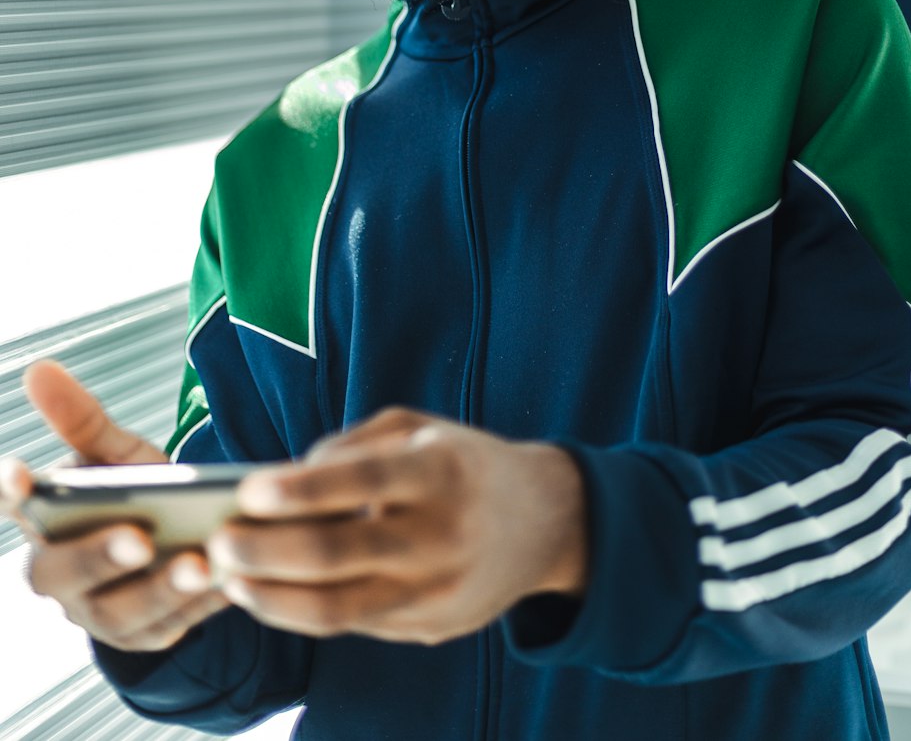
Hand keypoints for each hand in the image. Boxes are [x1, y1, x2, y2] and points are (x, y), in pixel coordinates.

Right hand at [0, 360, 228, 651]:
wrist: (172, 541)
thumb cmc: (131, 491)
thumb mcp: (115, 453)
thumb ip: (82, 419)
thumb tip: (38, 367)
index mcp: (43, 521)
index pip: (15, 506)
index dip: (10, 491)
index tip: (18, 472)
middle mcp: (59, 575)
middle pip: (63, 574)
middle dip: (99, 557)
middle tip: (138, 539)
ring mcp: (98, 613)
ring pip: (120, 612)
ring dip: (160, 590)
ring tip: (199, 564)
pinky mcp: (144, 636)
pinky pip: (169, 628)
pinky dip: (199, 607)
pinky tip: (230, 581)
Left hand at [207, 406, 587, 644]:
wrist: (545, 522)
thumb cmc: (464, 463)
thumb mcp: (420, 430)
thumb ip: (353, 448)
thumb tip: (284, 481)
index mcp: (441, 471)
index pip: (363, 482)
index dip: (301, 490)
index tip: (247, 490)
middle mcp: (442, 535)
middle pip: (339, 556)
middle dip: (266, 553)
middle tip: (217, 542)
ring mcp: (437, 591)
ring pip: (338, 608)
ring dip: (271, 597)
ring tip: (228, 578)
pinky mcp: (430, 627)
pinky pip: (354, 624)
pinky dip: (301, 610)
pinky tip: (267, 593)